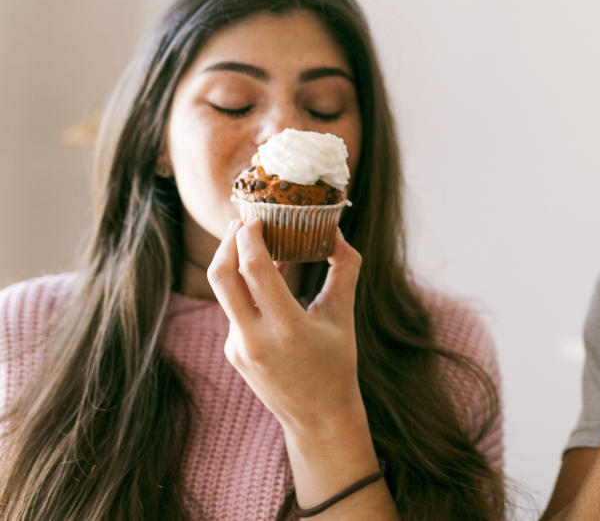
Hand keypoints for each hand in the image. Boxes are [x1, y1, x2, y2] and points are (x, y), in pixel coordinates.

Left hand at [207, 219, 367, 433]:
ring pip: (226, 292)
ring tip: (254, 241)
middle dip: (227, 243)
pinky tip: (265, 280)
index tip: (257, 217)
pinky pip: (234, 310)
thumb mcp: (343, 315)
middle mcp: (254, 339)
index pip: (253, 270)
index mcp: (286, 328)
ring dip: (235, 263)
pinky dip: (246, 289)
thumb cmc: (337, 363)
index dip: (250, 238)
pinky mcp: (232, 352)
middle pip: (221, 276)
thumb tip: (338, 232)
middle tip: (241, 221)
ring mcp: (237, 347)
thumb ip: (344, 270)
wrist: (317, 417)